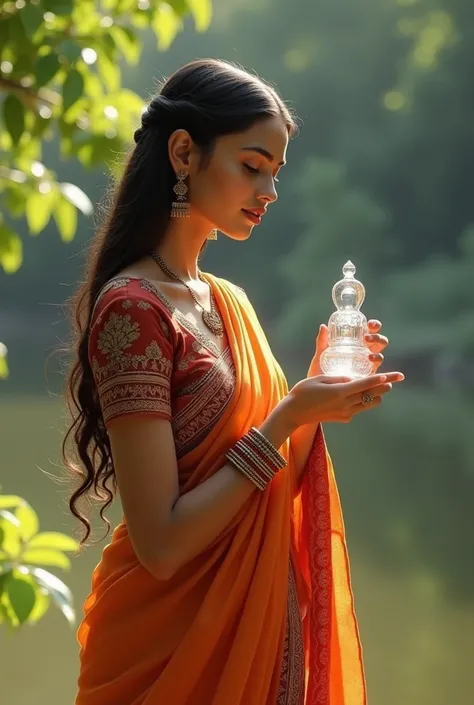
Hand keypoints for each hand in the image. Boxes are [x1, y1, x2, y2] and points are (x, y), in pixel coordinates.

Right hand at [286, 371, 404, 426]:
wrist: (294, 413)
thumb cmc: (303, 392)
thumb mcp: (319, 378)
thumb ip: (338, 378)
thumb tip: (353, 379)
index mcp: (340, 392)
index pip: (365, 384)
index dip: (381, 379)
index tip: (394, 375)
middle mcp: (346, 404)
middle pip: (372, 395)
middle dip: (385, 386)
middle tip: (396, 379)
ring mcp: (345, 413)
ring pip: (369, 404)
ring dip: (376, 395)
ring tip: (378, 386)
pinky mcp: (343, 418)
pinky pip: (359, 408)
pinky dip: (362, 401)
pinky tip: (358, 394)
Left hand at [308, 319, 389, 376]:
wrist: (316, 394)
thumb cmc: (319, 372)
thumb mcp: (320, 356)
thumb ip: (322, 342)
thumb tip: (323, 326)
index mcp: (356, 346)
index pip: (370, 332)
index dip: (374, 326)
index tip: (369, 324)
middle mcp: (364, 355)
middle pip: (379, 343)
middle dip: (377, 337)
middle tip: (366, 338)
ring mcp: (366, 367)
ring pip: (379, 356)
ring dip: (377, 354)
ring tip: (369, 355)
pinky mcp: (365, 380)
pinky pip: (377, 375)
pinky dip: (378, 369)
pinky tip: (372, 364)